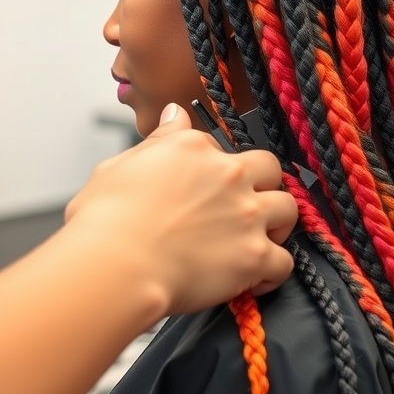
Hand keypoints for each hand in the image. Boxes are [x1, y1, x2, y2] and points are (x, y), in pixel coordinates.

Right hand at [64, 105, 295, 313]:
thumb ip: (159, 138)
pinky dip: (272, 273)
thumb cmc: (105, 219)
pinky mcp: (255, 256)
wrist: (116, 264)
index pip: (217, 147)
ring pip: (288, 209)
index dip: (211, 169)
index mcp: (194, 148)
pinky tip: (253, 280)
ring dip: (276, 224)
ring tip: (256, 239)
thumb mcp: (120, 163)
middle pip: (269, 168)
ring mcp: (247, 215)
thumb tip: (174, 113)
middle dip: (262, 184)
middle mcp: (228, 174)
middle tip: (244, 204)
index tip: (202, 188)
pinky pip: (284, 262)